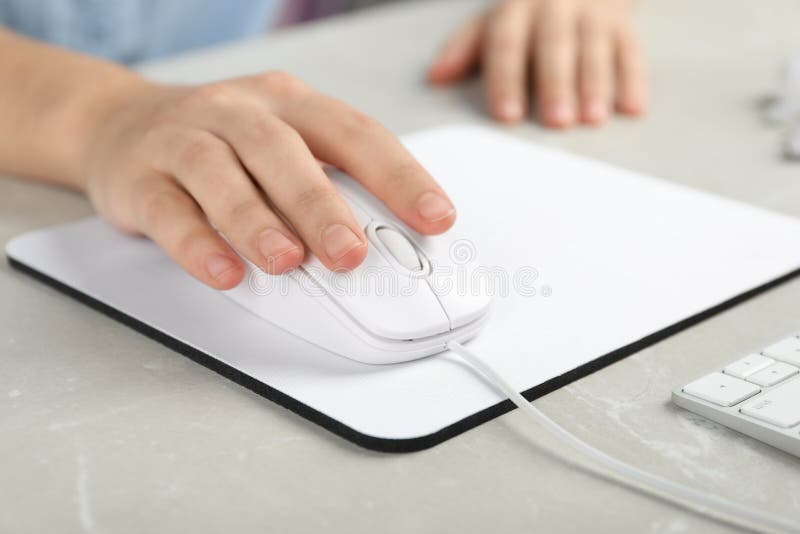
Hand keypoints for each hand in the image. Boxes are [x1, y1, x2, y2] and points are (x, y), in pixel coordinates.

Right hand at [80, 72, 455, 288]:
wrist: (121, 125)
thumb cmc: (223, 143)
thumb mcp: (282, 146)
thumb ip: (325, 185)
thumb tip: (383, 245)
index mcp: (289, 103)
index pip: (354, 133)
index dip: (398, 175)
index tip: (435, 217)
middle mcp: (238, 112)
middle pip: (283, 151)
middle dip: (322, 206)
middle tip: (352, 254)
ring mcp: (185, 140)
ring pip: (221, 175)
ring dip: (258, 221)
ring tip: (287, 262)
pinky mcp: (140, 178)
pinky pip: (168, 210)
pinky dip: (197, 242)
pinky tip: (223, 270)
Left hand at [428, 0, 646, 127]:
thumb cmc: (525, 13)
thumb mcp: (490, 23)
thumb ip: (463, 49)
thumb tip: (434, 77)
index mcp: (515, 9)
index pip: (507, 43)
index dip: (506, 79)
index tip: (507, 116)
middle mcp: (554, 5)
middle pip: (554, 45)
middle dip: (556, 84)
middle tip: (557, 121)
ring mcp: (592, 12)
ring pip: (594, 47)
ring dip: (596, 83)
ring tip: (593, 119)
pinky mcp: (623, 22)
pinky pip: (631, 49)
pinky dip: (634, 79)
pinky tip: (633, 108)